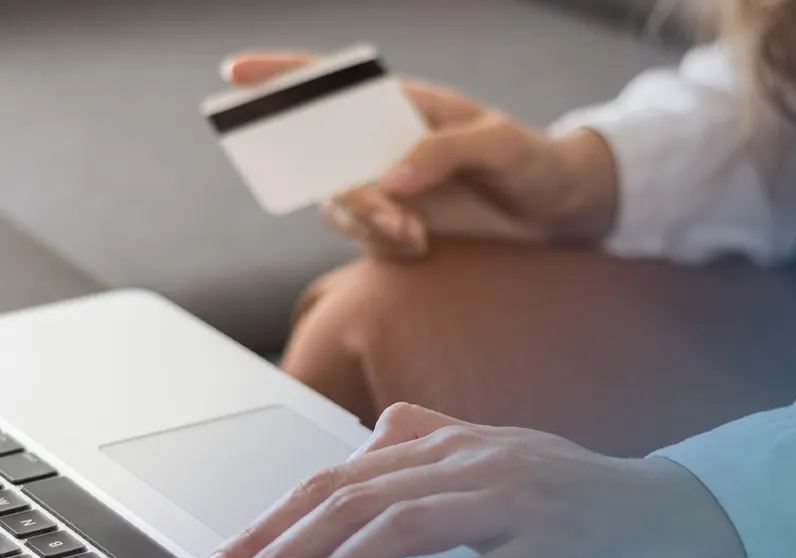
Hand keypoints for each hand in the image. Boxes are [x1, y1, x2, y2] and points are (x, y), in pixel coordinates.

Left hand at [190, 403, 749, 557]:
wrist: (686, 515)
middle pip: (350, 501)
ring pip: (395, 529)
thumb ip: (435, 444)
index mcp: (454, 446)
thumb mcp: (505, 455)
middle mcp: (475, 464)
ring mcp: (515, 502)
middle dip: (274, 552)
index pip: (338, 480)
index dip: (269, 525)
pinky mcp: (552, 548)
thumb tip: (367, 442)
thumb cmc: (588, 497)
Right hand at [221, 52, 620, 259]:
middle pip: (321, 156)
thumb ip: (445, 151)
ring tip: (414, 236)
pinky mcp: (394, 226)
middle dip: (342, 188)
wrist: (558, 213)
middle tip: (383, 212)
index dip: (280, 76)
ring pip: (339, 206)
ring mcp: (384, 187)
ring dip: (366, 224)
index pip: (330, 84)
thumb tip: (390, 177)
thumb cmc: (532, 161)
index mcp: (401, 104)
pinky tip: (421, 247)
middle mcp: (381, 143)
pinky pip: (364, 240)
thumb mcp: (500, 144)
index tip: (236, 72)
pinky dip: (384, 247)